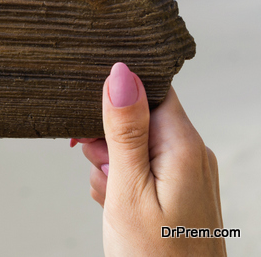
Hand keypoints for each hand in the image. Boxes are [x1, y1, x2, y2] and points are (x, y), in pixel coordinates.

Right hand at [73, 62, 224, 255]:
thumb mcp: (128, 190)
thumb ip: (123, 131)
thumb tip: (120, 75)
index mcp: (184, 147)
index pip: (151, 90)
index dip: (116, 100)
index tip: (91, 124)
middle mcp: (191, 155)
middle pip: (138, 118)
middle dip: (108, 142)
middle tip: (104, 173)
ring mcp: (185, 175)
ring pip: (133, 147)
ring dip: (110, 167)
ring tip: (111, 199)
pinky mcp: (176, 193)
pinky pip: (140, 171)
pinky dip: (120, 184)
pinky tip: (117, 207)